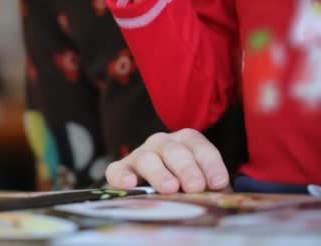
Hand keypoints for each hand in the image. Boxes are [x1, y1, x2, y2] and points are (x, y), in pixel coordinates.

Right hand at [105, 128, 228, 193]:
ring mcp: (140, 155)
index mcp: (185, 142)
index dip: (209, 163)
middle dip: (186, 168)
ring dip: (159, 173)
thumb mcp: (203, 187)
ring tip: (170, 188)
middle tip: (195, 187)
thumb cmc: (186, 190)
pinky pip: (117, 169)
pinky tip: (130, 185)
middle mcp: (161, 143)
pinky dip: (122, 176)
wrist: (157, 197)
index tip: (217, 183)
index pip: (198, 146)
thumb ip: (212, 189)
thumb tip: (223, 197)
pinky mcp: (120, 169)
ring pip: (147, 158)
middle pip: (174, 150)